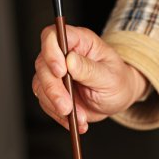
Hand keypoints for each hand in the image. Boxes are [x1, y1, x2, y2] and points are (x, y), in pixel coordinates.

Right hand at [32, 25, 147, 132]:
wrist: (117, 99)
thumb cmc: (118, 81)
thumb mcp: (110, 76)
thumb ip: (89, 69)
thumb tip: (70, 61)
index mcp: (79, 42)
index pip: (53, 36)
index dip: (51, 51)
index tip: (61, 72)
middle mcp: (63, 55)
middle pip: (43, 64)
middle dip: (53, 89)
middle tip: (67, 107)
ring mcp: (55, 74)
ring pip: (40, 86)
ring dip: (56, 105)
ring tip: (78, 117)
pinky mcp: (53, 92)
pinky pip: (46, 103)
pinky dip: (60, 116)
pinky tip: (77, 121)